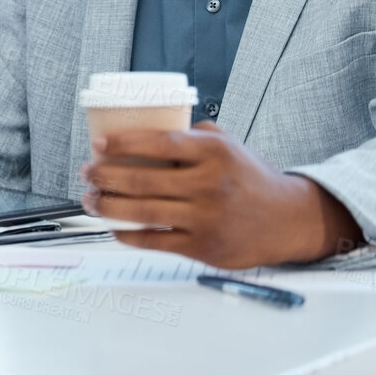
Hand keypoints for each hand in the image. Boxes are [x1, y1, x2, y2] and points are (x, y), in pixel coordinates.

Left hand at [79, 123, 363, 268]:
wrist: (288, 219)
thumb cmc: (251, 178)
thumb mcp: (229, 145)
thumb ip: (193, 134)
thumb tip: (149, 128)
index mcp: (213, 152)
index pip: (159, 143)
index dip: (122, 143)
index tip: (98, 144)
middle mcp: (209, 184)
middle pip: (141, 180)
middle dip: (104, 177)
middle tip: (87, 173)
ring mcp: (205, 217)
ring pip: (142, 212)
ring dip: (107, 206)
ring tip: (90, 200)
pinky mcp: (203, 246)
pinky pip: (155, 241)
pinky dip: (128, 235)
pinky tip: (114, 228)